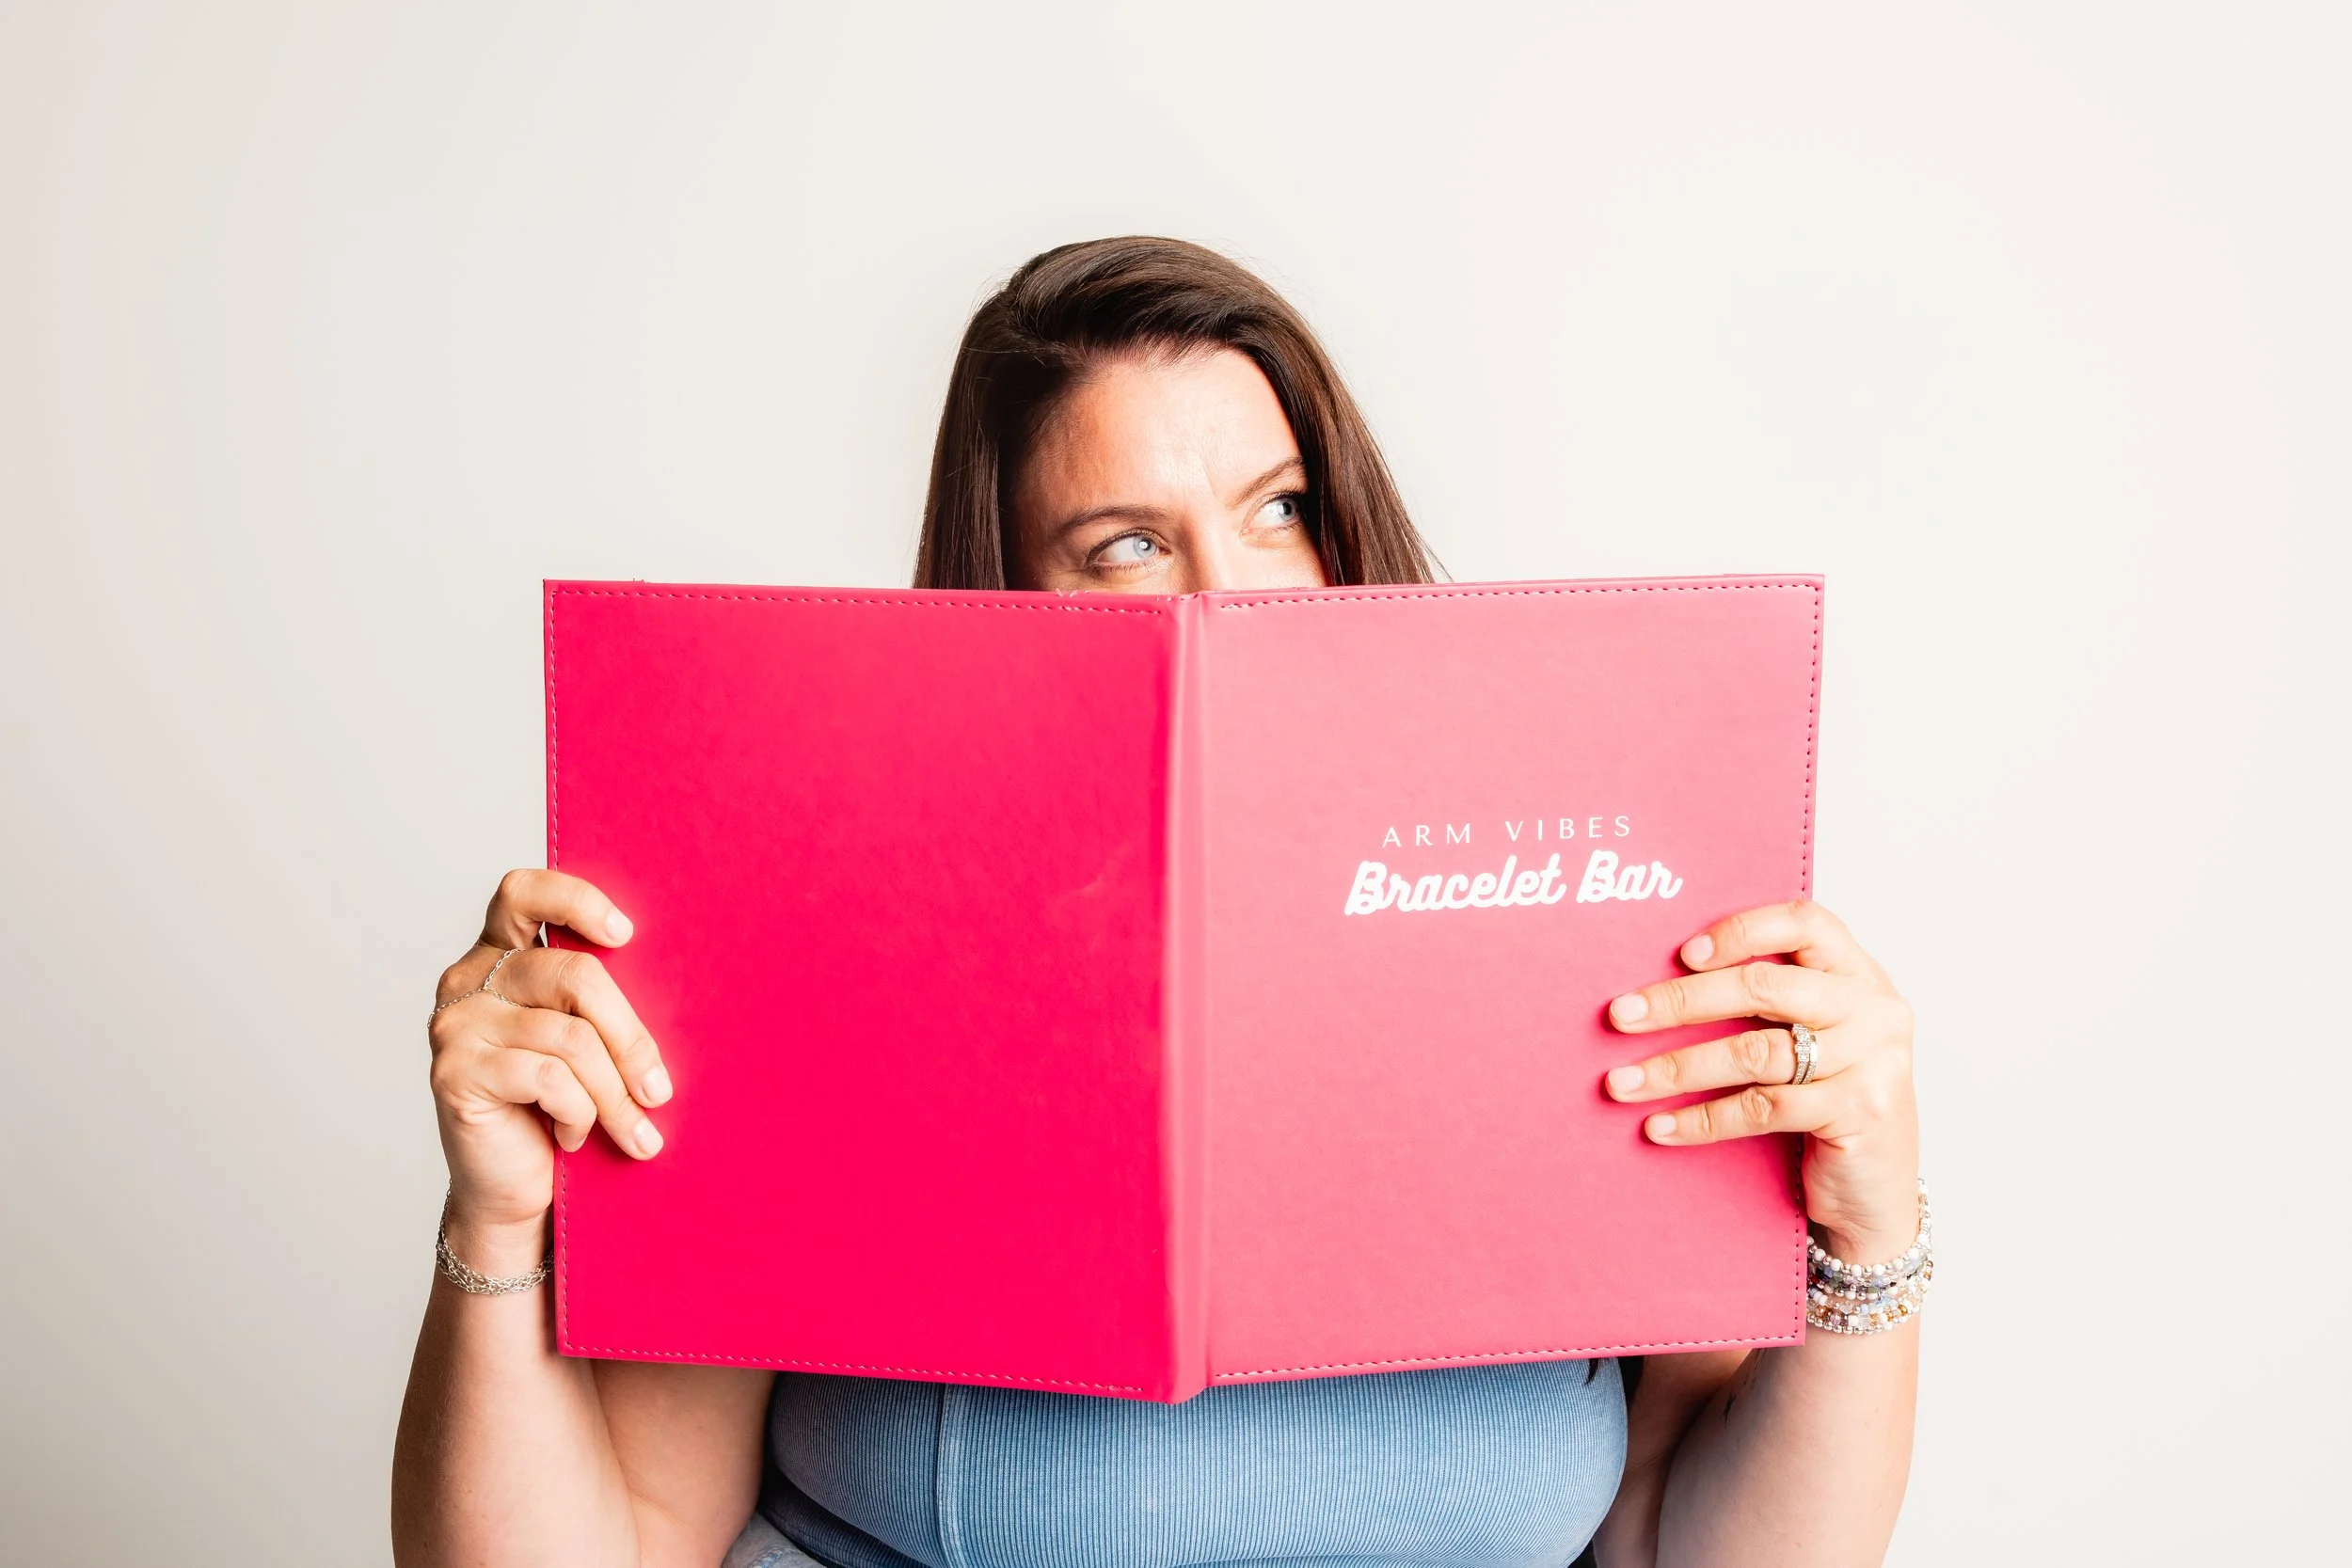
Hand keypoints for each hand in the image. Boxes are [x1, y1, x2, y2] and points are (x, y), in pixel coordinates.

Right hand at [427, 870, 672, 1238]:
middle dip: (631, 1037)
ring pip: (570, 1037)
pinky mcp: (454, 1072)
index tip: (626, 935)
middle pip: (574, 974)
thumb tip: (680, 976)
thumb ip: (597, 1003)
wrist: (514, 1193)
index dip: (576, 900)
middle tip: (660, 1090)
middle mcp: (469, 979)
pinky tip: (573, 1136)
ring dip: (614, 1094)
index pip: (524, 893)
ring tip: (634, 1132)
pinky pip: (547, 1076)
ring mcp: (456, 1024)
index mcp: (500, 955)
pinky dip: (578, 1112)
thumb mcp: (586, 1045)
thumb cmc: (558, 1111)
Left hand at [1601, 900, 1919, 1261]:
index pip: (1804, 923)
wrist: (1876, 1194)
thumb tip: (1659, 987)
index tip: (1681, 954)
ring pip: (1754, 1052)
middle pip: (1764, 987)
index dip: (1741, 931)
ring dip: (1677, 1068)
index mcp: (1859, 975)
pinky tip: (1661, 1127)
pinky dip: (1702, 1119)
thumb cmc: (1831, 1106)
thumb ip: (1768, 1006)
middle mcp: (1873, 1009)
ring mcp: (1872, 1061)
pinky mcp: (1858, 1113)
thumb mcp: (1812, 1040)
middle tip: (1621, 1016)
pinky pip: (1762, 1108)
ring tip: (1623, 1082)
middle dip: (1681, 1001)